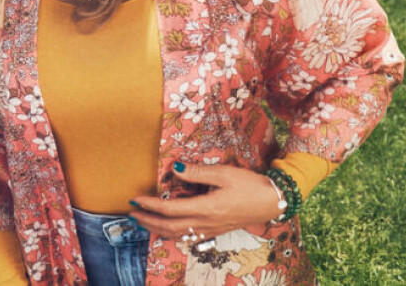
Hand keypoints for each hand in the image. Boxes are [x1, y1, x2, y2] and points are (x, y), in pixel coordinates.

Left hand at [130, 162, 284, 241]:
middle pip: (170, 226)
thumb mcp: (223, 173)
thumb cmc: (249, 185)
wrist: (273, 202)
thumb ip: (197, 173)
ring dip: (157, 229)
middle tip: (131, 214)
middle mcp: (206, 222)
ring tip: (142, 222)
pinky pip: (189, 236)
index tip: (135, 199)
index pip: (170, 209)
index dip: (150, 205)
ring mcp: (211, 229)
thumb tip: (175, 169)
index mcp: (206, 208)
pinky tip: (166, 229)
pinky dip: (172, 234)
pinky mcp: (216, 230)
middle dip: (148, 221)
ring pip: (178, 234)